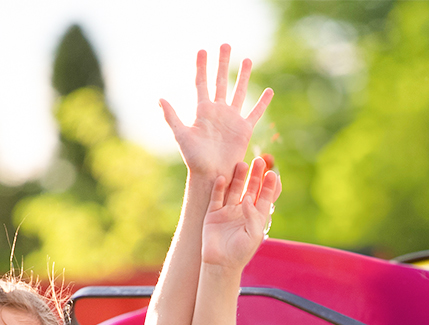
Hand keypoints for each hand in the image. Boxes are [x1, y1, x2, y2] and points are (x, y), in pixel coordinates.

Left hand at [160, 45, 272, 178]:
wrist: (212, 174)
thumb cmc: (195, 159)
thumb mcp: (182, 136)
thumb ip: (172, 116)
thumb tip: (160, 98)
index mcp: (203, 110)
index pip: (202, 82)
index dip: (202, 66)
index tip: (202, 50)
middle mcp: (218, 111)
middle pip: (221, 81)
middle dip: (223, 63)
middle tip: (225, 45)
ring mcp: (232, 119)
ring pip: (239, 92)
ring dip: (243, 76)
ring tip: (247, 60)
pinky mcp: (244, 129)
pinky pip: (255, 113)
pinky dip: (262, 103)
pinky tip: (269, 91)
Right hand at [202, 157, 280, 269]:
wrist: (220, 264)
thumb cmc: (240, 252)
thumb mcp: (253, 235)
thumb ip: (253, 216)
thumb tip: (248, 198)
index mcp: (255, 217)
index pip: (265, 197)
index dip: (269, 186)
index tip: (272, 174)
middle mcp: (242, 211)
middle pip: (250, 189)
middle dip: (255, 176)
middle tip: (258, 161)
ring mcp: (227, 211)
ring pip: (234, 189)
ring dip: (238, 178)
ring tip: (242, 164)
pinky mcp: (213, 214)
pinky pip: (216, 197)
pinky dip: (219, 188)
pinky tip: (221, 177)